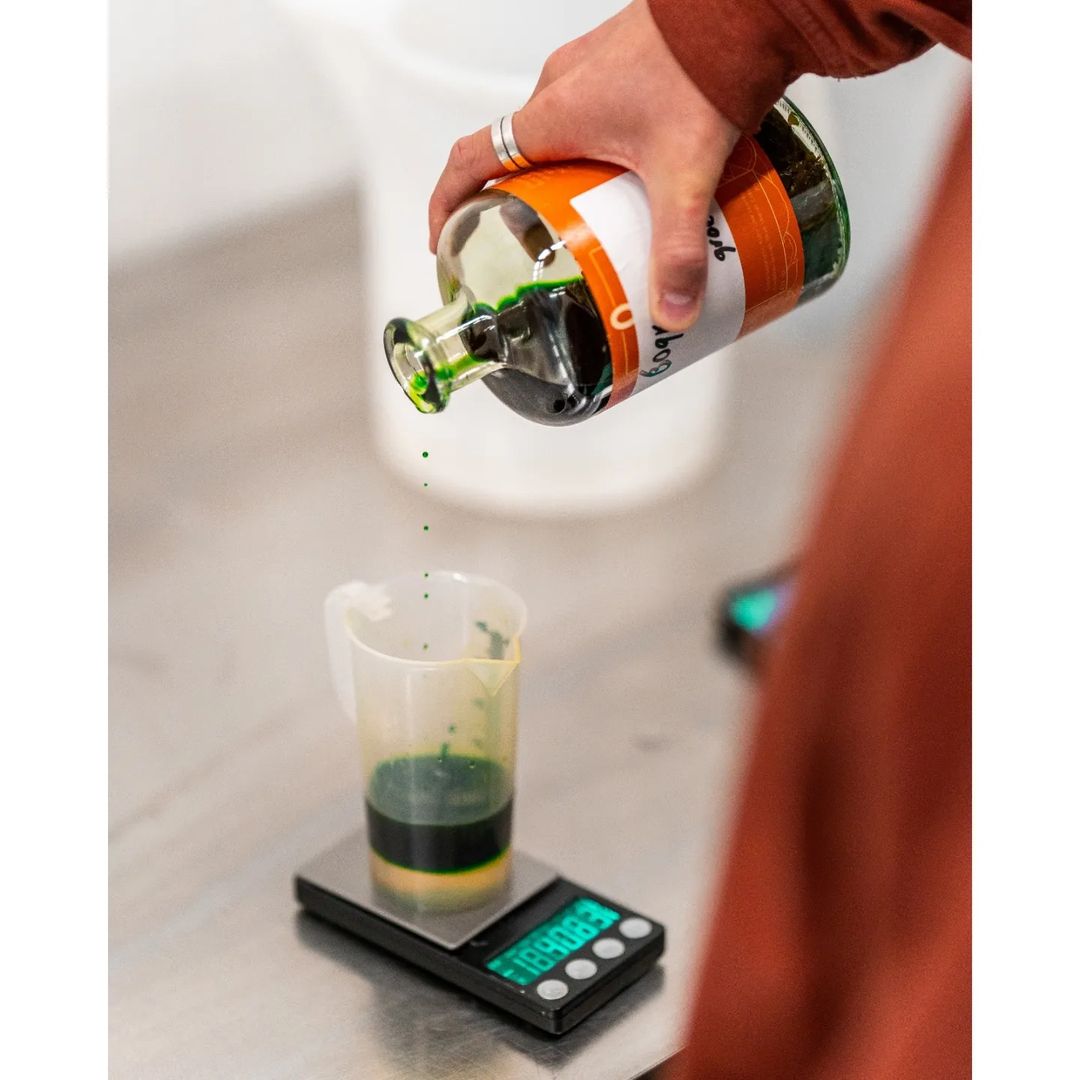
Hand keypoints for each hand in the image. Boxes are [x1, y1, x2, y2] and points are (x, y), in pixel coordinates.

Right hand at [427, 0, 740, 331]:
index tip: (443, 237)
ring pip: (555, 132)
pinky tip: (632, 174)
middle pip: (516, 153)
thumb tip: (673, 311)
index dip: (447, 201)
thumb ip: (677, 247)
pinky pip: (589, 112)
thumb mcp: (684, 174)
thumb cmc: (702, 66)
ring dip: (559, 174)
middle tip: (536, 245)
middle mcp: (560, 87)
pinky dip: (593, 149)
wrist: (746, 7)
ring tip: (587, 218)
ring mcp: (591, 69)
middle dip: (517, 202)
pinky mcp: (623, 61)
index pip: (471, 158)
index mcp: (551, 116)